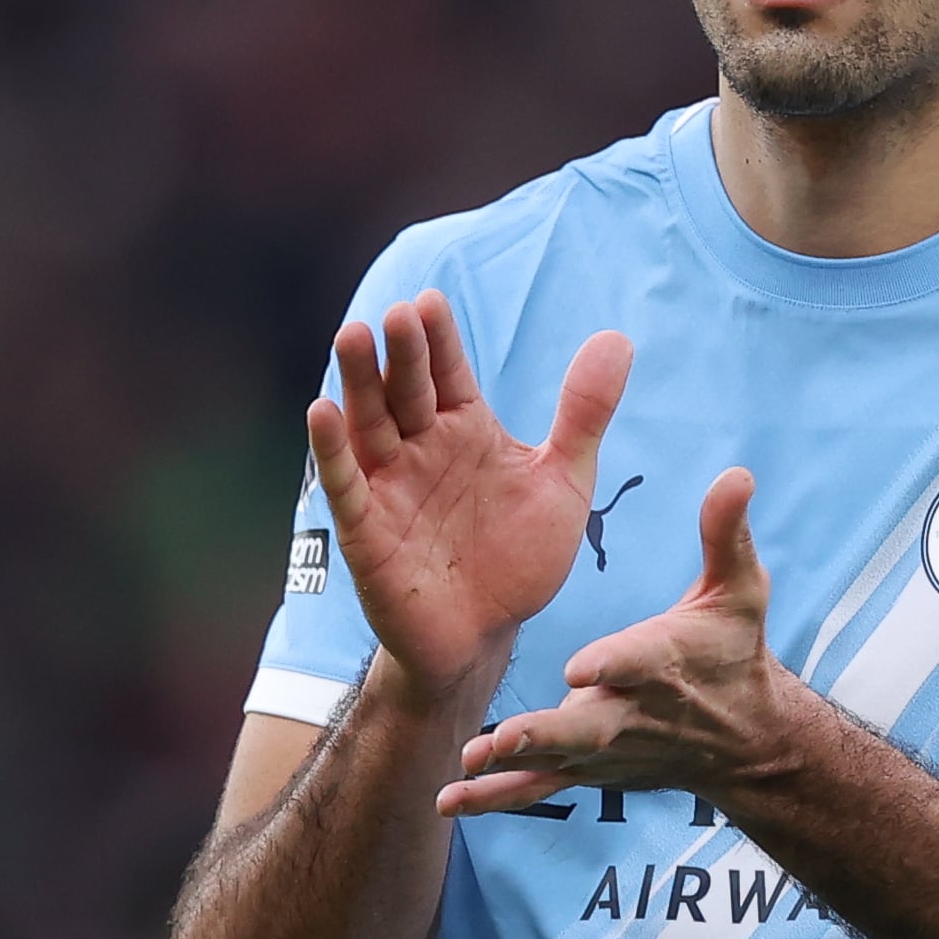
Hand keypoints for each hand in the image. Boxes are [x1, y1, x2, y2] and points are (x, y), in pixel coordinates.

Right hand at [308, 292, 631, 698]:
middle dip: (400, 353)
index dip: (438, 339)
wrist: (486, 637)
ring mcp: (389, 487)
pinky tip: (322, 411)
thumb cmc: (519, 558)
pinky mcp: (366, 530)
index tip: (430, 301)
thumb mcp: (563, 481)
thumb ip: (583, 413)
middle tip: (395, 314)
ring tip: (351, 336)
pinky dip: (332, 450)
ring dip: (358, 383)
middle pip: (405, 390)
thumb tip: (617, 338)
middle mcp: (420, 449)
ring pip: (369, 425)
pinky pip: (346, 485)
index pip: (448, 373)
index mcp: (465, 430)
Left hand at [441, 468, 816, 815]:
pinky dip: (495, 797)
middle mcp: (631, 712)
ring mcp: (605, 749)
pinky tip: (447, 800)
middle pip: (588, 726)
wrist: (745, 742)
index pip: (636, 663)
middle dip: (546, 733)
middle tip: (504, 737)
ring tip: (466, 766)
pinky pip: (537, 787)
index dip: (612, 665)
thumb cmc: (735, 653)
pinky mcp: (586, 771)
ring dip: (510, 766)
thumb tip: (736, 473)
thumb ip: (726, 534)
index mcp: (664, 663)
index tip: (582, 667)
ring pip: (555, 761)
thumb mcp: (741, 591)